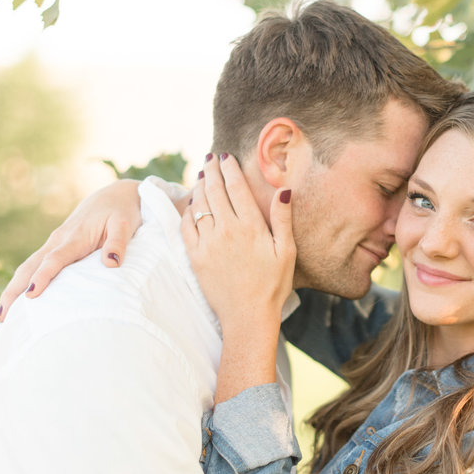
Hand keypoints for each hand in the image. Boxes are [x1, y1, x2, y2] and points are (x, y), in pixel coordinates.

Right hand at [0, 179, 145, 320]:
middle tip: (2, 317)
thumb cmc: (120, 212)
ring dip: (12, 290)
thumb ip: (118, 243)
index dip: (42, 277)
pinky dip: (21, 283)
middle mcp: (58, 241)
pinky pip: (34, 266)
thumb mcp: (124, 225)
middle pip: (30, 267)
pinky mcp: (54, 248)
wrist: (113, 196)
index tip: (31, 295)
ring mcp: (54, 244)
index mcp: (74, 237)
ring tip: (1, 317)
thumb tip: (112, 263)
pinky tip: (16, 302)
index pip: (54, 260)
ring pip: (28, 267)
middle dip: (14, 290)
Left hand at [181, 154, 293, 335]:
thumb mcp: (286, 252)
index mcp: (251, 226)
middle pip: (214, 190)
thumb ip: (282, 219)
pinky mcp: (195, 257)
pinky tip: (191, 204)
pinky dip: (188, 210)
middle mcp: (227, 230)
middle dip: (211, 170)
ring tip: (200, 175)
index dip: (229, 168)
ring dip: (198, 186)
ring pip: (199, 205)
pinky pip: (187, 226)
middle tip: (209, 157)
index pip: (236, 187)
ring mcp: (208, 243)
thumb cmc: (272, 285)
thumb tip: (284, 190)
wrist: (247, 316)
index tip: (225, 157)